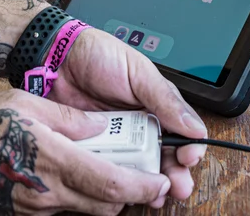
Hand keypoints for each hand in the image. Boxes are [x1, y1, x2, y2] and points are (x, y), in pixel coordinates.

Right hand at [0, 90, 173, 214]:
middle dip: (132, 195)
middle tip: (147, 180)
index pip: (113, 184)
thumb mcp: (26, 104)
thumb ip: (69, 118)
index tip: (160, 181)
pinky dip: (80, 197)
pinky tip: (76, 176)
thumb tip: (100, 125)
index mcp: (54, 161)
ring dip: (107, 197)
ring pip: (88, 210)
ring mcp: (36, 207)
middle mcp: (49, 192)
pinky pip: (63, 209)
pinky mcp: (25, 213)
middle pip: (107, 205)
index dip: (143, 186)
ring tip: (114, 174)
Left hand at [49, 29, 208, 201]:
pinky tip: (126, 188)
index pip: (182, 134)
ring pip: (140, 168)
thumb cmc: (98, 55)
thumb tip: (195, 128)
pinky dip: (118, 180)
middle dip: (174, 174)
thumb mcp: (138, 72)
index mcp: (157, 105)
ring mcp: (118, 139)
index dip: (189, 148)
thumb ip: (165, 100)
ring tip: (155, 194)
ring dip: (150, 184)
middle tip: (177, 186)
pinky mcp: (96, 148)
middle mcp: (140, 125)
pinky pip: (110, 168)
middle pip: (165, 157)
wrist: (54, 58)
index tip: (189, 157)